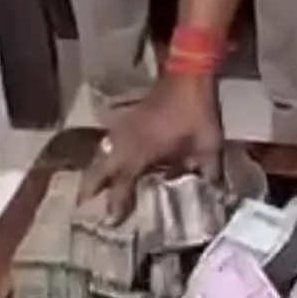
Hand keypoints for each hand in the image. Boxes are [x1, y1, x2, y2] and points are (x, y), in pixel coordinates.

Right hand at [77, 75, 221, 223]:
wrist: (190, 75)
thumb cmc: (197, 113)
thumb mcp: (209, 146)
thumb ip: (209, 172)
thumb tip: (215, 194)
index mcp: (141, 152)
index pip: (122, 185)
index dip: (116, 205)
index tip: (111, 222)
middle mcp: (125, 141)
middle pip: (100, 168)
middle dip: (90, 187)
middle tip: (81, 204)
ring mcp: (124, 124)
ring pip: (103, 150)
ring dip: (97, 167)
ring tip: (92, 182)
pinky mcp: (129, 113)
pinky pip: (111, 133)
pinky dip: (108, 143)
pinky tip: (107, 146)